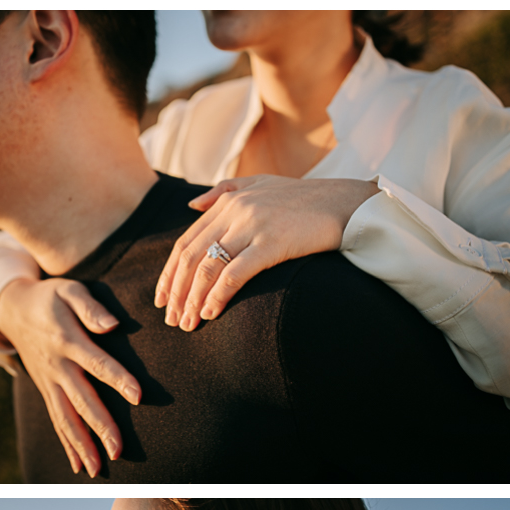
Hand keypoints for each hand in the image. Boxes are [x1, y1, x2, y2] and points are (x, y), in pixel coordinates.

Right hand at [0, 277, 141, 477]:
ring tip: (98, 469)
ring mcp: (50, 382)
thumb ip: (90, 308)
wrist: (13, 310)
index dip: (118, 378)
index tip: (137, 395)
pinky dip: (67, 444)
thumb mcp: (69, 290)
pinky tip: (79, 466)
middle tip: (118, 449)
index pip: (98, 363)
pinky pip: (57, 420)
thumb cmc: (50, 298)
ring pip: (66, 418)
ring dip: (82, 445)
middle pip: (81, 400)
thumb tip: (113, 325)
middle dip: (100, 426)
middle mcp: (58, 366)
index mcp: (68, 340)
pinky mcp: (46, 391)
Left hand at [154, 174, 378, 332]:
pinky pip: (235, 274)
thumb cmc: (305, 200)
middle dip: (177, 292)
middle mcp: (235, 211)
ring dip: (193, 300)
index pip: (186, 242)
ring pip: (209, 267)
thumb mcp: (261, 185)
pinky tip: (210, 314)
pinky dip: (218, 296)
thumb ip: (223, 192)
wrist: (346, 203)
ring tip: (188, 324)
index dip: (170, 274)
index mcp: (228, 201)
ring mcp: (253, 225)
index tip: (162, 300)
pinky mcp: (271, 243)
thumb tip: (191, 205)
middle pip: (192, 257)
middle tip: (172, 320)